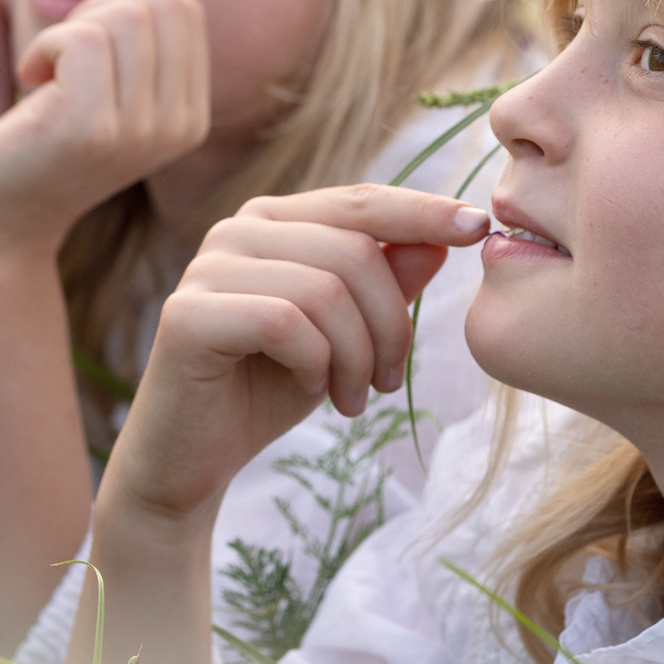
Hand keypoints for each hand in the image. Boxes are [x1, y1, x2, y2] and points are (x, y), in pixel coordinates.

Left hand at [0, 0, 211, 252]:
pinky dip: (43, 44)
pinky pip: (81, 39)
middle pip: (161, 5)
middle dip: (100, 10)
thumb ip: (143, 48)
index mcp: (191, 118)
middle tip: (60, 53)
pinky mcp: (90, 129)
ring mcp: (138, 131)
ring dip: (69, 27)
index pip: (183, 11)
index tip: (84, 51)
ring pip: (126, 16)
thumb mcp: (111, 96)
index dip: (123, 8)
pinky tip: (26, 78)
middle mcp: (177, 128)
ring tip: (45, 68)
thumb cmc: (41, 144)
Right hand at [100, 186, 490, 526]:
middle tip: (390, 381)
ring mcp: (206, 268)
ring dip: (358, 355)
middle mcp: (236, 230)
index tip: (477, 227)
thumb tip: (441, 236)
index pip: (361, 200)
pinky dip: (317, 365)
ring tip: (354, 397)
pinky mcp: (186, 315)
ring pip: (325, 289)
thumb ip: (385, 283)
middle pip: (354, 250)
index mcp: (275, 222)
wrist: (191, 462)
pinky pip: (285, 323)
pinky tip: (315, 392)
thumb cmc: (268, 391)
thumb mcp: (345, 337)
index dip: (422, 211)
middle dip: (391, 324)